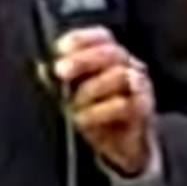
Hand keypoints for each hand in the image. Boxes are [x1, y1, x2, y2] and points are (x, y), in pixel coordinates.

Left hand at [52, 27, 154, 175]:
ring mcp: (139, 87)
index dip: (81, 40)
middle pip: (110, 52)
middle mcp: (128, 66)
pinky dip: (99, 111)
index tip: (60, 49)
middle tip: (60, 71)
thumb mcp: (71, 95)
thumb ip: (59, 80)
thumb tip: (42, 69)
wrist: (120, 148)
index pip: (100, 37)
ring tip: (73, 105)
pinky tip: (83, 118)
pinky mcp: (144, 110)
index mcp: (109, 57)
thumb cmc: (93, 115)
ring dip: (90, 89)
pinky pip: (124, 104)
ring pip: (120, 75)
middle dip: (82, 59)